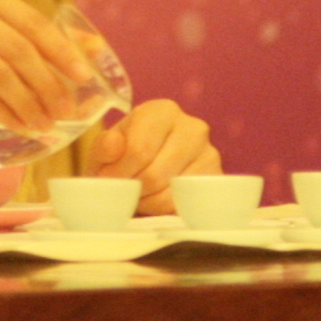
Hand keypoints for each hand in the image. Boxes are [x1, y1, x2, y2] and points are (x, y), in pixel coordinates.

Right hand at [0, 0, 82, 132]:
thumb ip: (39, 32)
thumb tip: (95, 48)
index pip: (33, 23)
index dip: (62, 51)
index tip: (84, 76)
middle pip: (18, 51)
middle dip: (48, 84)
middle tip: (66, 110)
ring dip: (27, 103)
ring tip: (46, 123)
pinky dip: (1, 111)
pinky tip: (19, 124)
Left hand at [76, 96, 217, 211]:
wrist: (148, 168)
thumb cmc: (123, 155)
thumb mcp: (105, 149)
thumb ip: (104, 146)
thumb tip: (113, 145)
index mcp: (162, 111)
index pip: (139, 150)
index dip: (119, 173)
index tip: (108, 181)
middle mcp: (192, 127)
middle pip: (155, 174)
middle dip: (132, 189)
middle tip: (123, 191)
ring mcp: (209, 154)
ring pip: (170, 193)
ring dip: (146, 201)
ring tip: (138, 194)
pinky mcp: (216, 179)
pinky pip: (184, 205)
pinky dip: (165, 209)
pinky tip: (157, 199)